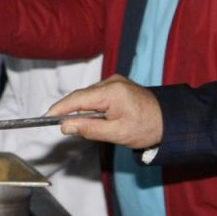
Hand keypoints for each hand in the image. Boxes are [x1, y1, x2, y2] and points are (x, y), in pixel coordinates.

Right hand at [46, 74, 163, 148]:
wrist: (170, 121)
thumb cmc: (147, 127)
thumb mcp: (117, 133)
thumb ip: (89, 129)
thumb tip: (66, 126)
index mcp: (111, 92)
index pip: (77, 99)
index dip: (59, 108)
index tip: (46, 117)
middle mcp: (112, 82)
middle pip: (81, 96)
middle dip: (70, 111)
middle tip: (61, 127)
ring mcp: (115, 82)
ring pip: (88, 96)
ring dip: (84, 110)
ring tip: (90, 126)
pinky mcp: (117, 85)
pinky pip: (97, 95)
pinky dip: (92, 107)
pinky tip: (98, 119)